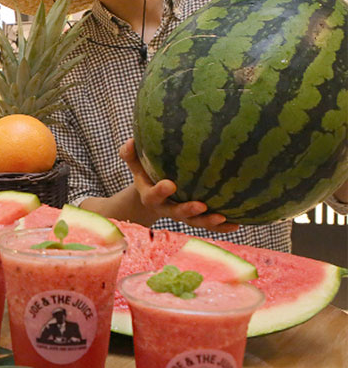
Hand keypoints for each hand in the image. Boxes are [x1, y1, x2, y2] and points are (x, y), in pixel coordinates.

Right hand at [119, 139, 238, 232]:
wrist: (153, 193)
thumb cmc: (146, 172)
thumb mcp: (136, 163)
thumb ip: (130, 154)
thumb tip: (131, 141)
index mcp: (150, 196)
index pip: (152, 196)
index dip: (160, 192)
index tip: (170, 184)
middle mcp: (166, 208)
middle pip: (176, 214)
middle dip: (188, 210)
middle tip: (201, 205)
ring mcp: (181, 215)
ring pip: (194, 222)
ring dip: (208, 222)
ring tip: (223, 217)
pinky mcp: (195, 218)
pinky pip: (208, 224)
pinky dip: (221, 226)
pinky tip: (237, 224)